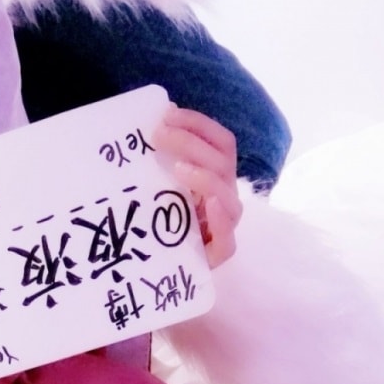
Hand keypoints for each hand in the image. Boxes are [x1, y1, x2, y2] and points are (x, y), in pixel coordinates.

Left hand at [152, 105, 241, 268]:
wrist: (157, 270)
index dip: (198, 124)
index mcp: (215, 178)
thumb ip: (162, 161)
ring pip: (229, 197)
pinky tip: (210, 204)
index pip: (220, 142)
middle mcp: (223, 199)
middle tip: (158, 136)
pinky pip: (227, 241)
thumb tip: (154, 121)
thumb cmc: (158, 225)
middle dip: (191, 143)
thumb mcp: (158, 187)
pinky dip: (221, 219)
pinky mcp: (217, 256)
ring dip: (205, 177)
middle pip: (222, 162)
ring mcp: (223, 227)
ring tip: (178, 169)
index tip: (168, 113)